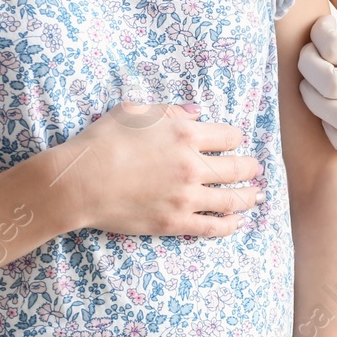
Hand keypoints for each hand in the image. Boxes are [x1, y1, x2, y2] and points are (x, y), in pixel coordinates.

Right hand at [46, 103, 262, 236]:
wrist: (79, 182)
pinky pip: (212, 226)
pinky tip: (237, 222)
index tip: (234, 143)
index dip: (234, 139)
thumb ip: (169, 111)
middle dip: (250, 168)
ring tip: (257, 196)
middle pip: (236, 168)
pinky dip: (229, 225)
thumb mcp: (134, 111)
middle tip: (256, 169)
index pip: (227, 137)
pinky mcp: (174, 222)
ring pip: (231, 199)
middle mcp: (192, 165)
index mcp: (185, 134)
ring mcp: (186, 196)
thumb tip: (195, 112)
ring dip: (248, 197)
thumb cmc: (102, 141)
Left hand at [297, 0, 336, 158]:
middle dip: (308, 68)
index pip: (331, 43)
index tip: (323, 28)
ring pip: (335, 117)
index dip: (318, 33)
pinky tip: (331, 118)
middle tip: (312, 58)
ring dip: (315, 103)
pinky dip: (336, 136)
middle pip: (326, 82)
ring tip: (315, 87)